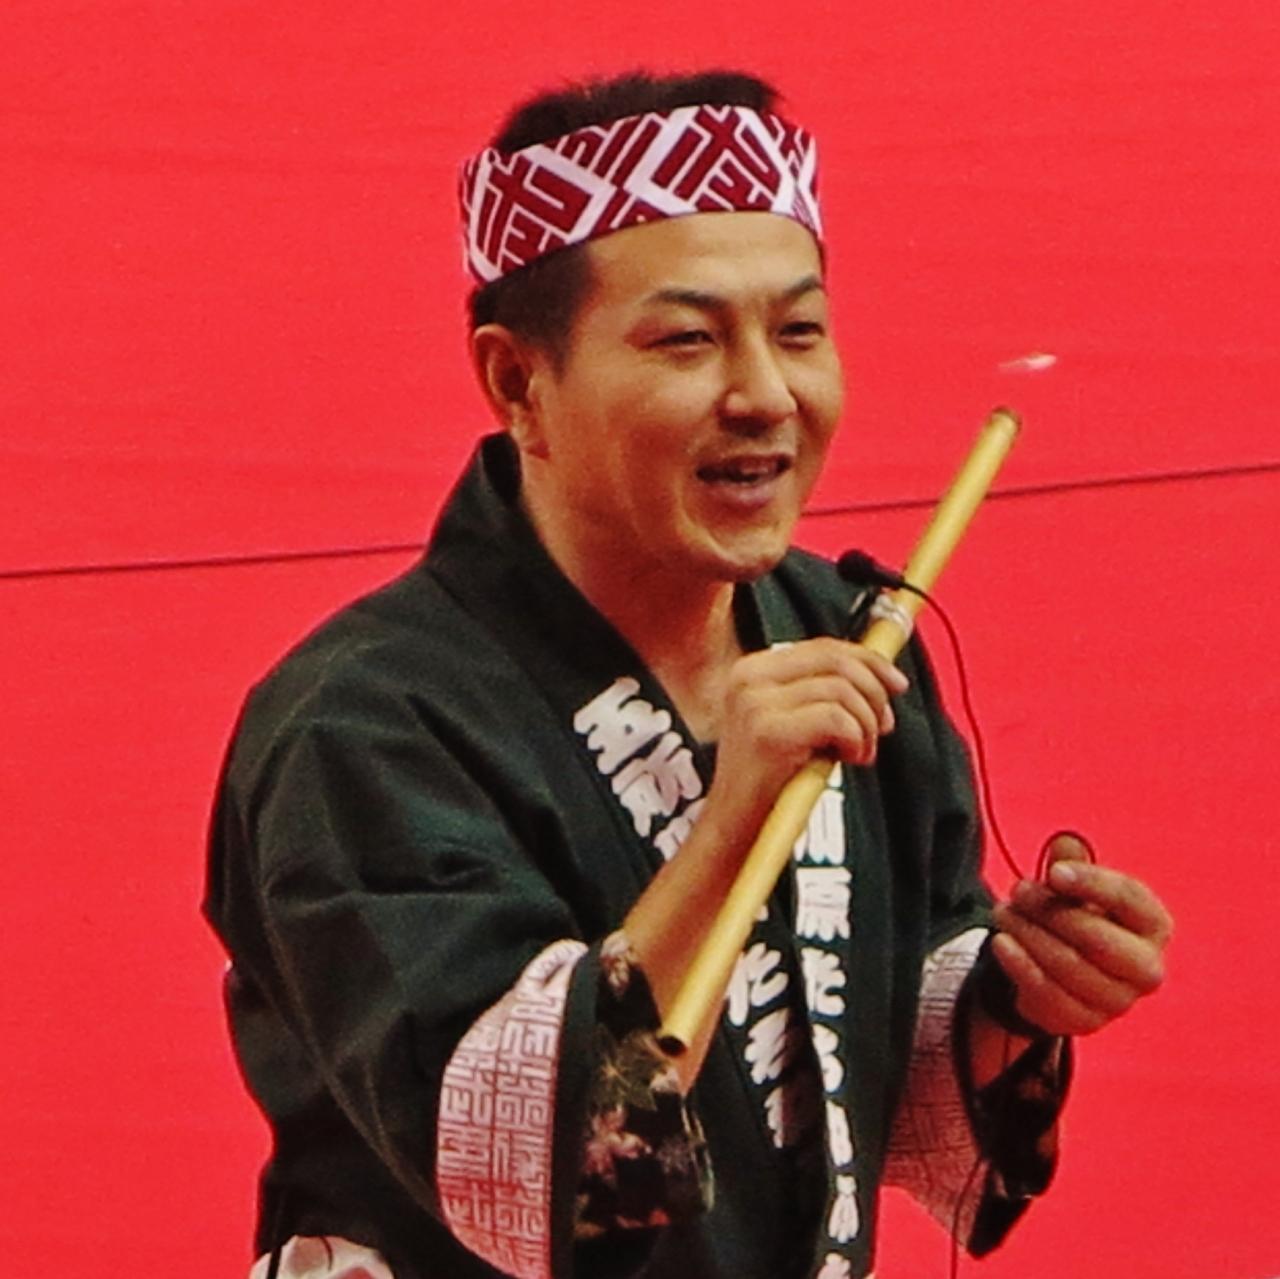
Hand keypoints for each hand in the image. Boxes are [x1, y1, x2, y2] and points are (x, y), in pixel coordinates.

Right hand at [706, 637, 908, 836]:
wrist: (734, 826)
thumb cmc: (770, 780)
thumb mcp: (793, 723)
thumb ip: (822, 694)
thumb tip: (880, 676)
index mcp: (751, 670)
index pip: (823, 647)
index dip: (868, 660)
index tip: (896, 684)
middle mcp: (748, 678)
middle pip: (836, 662)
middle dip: (874, 693)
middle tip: (882, 727)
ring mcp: (755, 703)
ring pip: (842, 692)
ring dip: (866, 725)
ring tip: (859, 752)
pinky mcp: (768, 732)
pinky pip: (838, 719)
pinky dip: (856, 739)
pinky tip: (847, 758)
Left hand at [990, 832, 1172, 1036]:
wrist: (1061, 974)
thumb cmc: (1077, 918)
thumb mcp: (1076, 889)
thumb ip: (1072, 866)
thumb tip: (1066, 844)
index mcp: (1153, 926)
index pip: (1129, 899)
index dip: (1091, 882)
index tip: (1053, 873)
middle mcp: (1146, 969)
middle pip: (1098, 938)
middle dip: (1051, 912)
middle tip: (1018, 891)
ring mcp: (1119, 1001)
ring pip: (1069, 966)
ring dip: (1029, 934)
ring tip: (1003, 912)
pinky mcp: (1086, 1022)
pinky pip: (1050, 994)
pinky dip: (1021, 966)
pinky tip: (1001, 942)